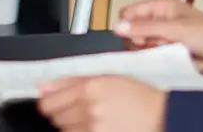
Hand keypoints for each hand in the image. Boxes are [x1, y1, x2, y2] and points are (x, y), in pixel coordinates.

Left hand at [36, 77, 165, 131]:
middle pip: (55, 119)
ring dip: (73, 126)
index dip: (49, 103)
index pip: (48, 103)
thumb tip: (42, 86)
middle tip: (79, 110)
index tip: (52, 103)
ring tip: (91, 120)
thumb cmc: (135, 96)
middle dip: (63, 114)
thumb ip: (69, 81)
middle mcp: (90, 111)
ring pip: (65, 131)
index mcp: (89, 89)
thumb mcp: (104, 77)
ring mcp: (95, 130)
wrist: (160, 117)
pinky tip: (94, 128)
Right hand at [116, 0, 202, 84]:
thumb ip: (145, 28)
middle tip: (152, 47)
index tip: (134, 39)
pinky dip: (153, 60)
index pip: (130, 12)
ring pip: (141, 45)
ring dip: (146, 51)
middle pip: (133, 30)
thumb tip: (116, 27)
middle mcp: (161, 20)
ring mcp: (165, 38)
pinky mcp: (170, 54)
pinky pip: (152, 57)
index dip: (127, 25)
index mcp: (162, 6)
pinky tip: (162, 63)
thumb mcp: (175, 29)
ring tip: (161, 55)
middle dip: (138, 40)